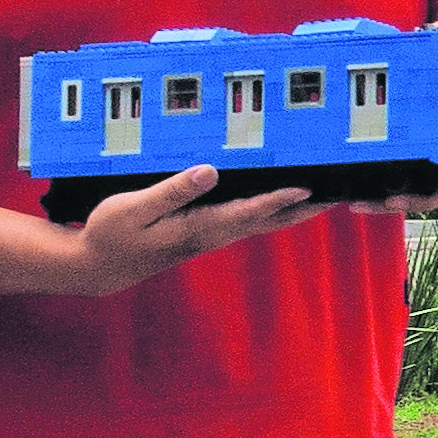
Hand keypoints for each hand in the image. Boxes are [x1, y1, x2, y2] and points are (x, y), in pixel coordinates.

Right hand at [61, 165, 322, 295]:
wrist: (100, 266)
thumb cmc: (111, 234)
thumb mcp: (132, 209)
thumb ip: (172, 191)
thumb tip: (208, 171)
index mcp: (198, 227)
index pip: (247, 212)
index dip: (277, 199)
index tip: (306, 186)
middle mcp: (213, 233)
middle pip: (268, 220)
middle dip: (302, 206)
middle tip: (338, 192)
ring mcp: (212, 235)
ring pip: (262, 221)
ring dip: (293, 208)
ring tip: (323, 192)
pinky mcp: (206, 231)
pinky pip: (248, 218)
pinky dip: (270, 207)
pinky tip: (281, 196)